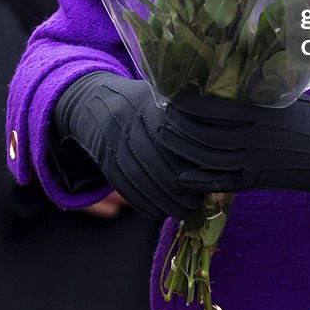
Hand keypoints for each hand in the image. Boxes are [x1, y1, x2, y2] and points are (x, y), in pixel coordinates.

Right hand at [52, 72, 217, 220]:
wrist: (94, 102)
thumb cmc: (141, 102)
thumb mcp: (161, 98)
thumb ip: (184, 118)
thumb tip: (215, 151)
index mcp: (148, 103)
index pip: (172, 141)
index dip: (190, 164)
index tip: (207, 180)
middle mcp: (128, 122)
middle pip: (155, 163)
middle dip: (178, 190)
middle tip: (196, 203)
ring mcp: (113, 142)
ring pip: (139, 179)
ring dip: (162, 202)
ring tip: (182, 211)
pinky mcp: (104, 160)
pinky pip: (124, 187)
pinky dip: (143, 204)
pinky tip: (159, 211)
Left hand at [161, 93, 309, 201]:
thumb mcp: (289, 95)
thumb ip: (261, 86)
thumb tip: (234, 66)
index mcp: (262, 114)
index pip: (215, 109)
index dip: (189, 104)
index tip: (173, 94)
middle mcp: (254, 140)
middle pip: (205, 135)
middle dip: (179, 126)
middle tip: (163, 115)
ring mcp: (254, 163)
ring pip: (208, 159)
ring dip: (182, 149)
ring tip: (166, 138)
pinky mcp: (255, 181)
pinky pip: (220, 184)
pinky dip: (197, 181)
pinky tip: (179, 175)